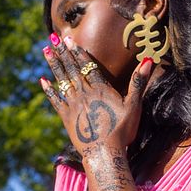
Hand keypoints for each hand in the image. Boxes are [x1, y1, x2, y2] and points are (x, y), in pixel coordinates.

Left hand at [40, 35, 152, 156]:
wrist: (105, 152)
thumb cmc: (122, 130)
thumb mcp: (134, 105)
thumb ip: (138, 81)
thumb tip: (148, 60)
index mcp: (100, 89)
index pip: (87, 66)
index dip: (78, 52)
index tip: (69, 39)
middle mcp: (84, 93)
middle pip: (72, 69)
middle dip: (63, 52)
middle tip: (53, 38)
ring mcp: (73, 105)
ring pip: (62, 81)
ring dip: (54, 65)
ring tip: (46, 50)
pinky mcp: (66, 117)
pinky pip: (55, 100)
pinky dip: (49, 90)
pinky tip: (42, 80)